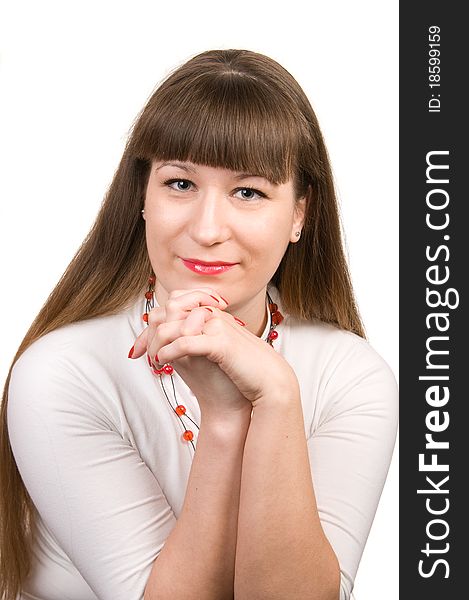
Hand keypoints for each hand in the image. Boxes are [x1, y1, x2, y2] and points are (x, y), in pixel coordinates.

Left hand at [130, 287, 299, 413]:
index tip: (137, 352)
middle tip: (143, 356)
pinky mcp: (221, 344)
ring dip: (156, 343)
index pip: (172, 307)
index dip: (150, 327)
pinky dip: (168, 352)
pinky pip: (184, 341)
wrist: (268, 384)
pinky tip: (163, 364)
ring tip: (154, 361)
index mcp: (211, 315)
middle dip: (149, 332)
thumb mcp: (211, 353)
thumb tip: (164, 343)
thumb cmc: (240, 372)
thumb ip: (191, 342)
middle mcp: (212, 315)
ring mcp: (216, 327)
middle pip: (168, 309)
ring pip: (172, 323)